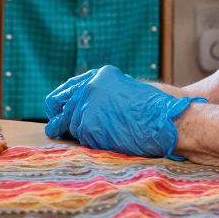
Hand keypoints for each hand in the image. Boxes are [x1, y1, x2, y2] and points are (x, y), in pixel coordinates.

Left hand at [43, 65, 203, 158]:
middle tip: (57, 129)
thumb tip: (83, 104)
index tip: (53, 111)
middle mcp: (89, 88)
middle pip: (65, 109)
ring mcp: (86, 106)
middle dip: (62, 121)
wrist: (165, 121)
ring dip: (83, 132)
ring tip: (102, 134)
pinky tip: (107, 139)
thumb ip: (104, 94)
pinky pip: (82, 138)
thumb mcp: (125, 90)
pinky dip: (91, 141)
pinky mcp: (87, 126)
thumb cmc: (153, 109)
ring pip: (72, 126)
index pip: (66, 89)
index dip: (57, 102)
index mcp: (99, 76)